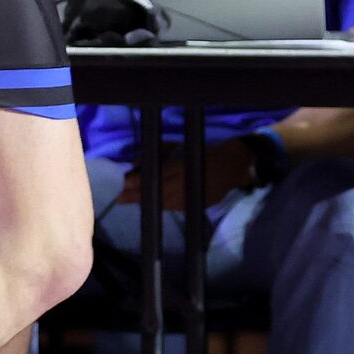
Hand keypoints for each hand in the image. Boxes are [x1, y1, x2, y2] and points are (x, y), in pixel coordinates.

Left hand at [116, 137, 259, 209]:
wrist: (231, 166)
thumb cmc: (203, 152)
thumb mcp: (181, 147)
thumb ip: (162, 151)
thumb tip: (138, 159)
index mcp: (183, 165)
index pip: (158, 174)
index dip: (141, 179)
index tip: (125, 182)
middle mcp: (186, 183)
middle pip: (158, 191)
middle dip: (138, 195)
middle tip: (121, 198)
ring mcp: (192, 196)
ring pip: (165, 202)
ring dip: (147, 202)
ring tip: (129, 201)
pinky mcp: (196, 205)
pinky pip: (174, 207)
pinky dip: (162, 205)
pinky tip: (151, 204)